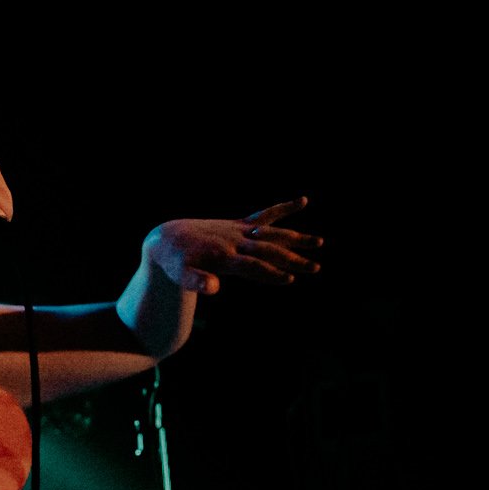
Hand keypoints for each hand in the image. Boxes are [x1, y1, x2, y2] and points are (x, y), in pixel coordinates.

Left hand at [145, 197, 319, 294]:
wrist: (169, 238)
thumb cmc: (176, 262)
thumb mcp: (181, 275)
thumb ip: (197, 281)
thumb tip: (213, 288)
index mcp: (223, 256)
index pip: (251, 265)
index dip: (270, 272)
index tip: (289, 277)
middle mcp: (235, 241)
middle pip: (268, 250)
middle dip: (292, 259)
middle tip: (315, 267)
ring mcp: (239, 231)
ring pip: (273, 233)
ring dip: (296, 238)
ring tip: (319, 242)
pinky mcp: (240, 225)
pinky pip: (265, 215)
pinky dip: (283, 209)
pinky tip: (302, 201)